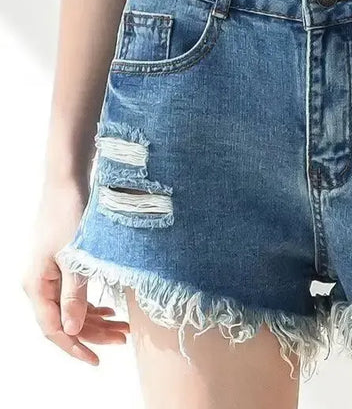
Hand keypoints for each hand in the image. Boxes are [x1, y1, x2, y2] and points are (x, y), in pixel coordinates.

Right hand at [22, 177, 128, 364]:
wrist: (68, 184)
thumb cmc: (70, 216)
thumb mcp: (75, 258)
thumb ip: (75, 295)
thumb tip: (72, 331)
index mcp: (36, 285)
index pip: (53, 329)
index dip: (75, 347)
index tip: (97, 360)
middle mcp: (39, 283)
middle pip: (65, 321)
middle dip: (94, 333)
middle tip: (123, 337)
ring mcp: (50, 274)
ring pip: (72, 308)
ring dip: (96, 319)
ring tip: (123, 326)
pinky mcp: (62, 264)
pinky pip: (75, 293)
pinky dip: (92, 303)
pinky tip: (110, 309)